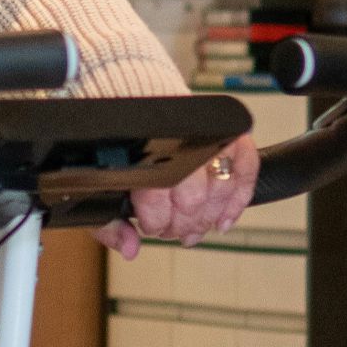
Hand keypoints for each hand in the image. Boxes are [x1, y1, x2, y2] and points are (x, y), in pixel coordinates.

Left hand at [94, 133, 259, 259]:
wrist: (128, 98)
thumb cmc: (117, 146)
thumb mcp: (100, 184)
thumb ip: (108, 221)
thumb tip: (129, 248)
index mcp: (142, 152)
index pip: (159, 200)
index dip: (157, 223)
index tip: (150, 225)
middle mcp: (177, 143)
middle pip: (194, 199)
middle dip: (184, 224)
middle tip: (174, 229)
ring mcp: (205, 137)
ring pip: (221, 187)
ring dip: (211, 217)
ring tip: (197, 227)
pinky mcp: (226, 132)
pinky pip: (246, 166)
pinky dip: (241, 195)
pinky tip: (225, 217)